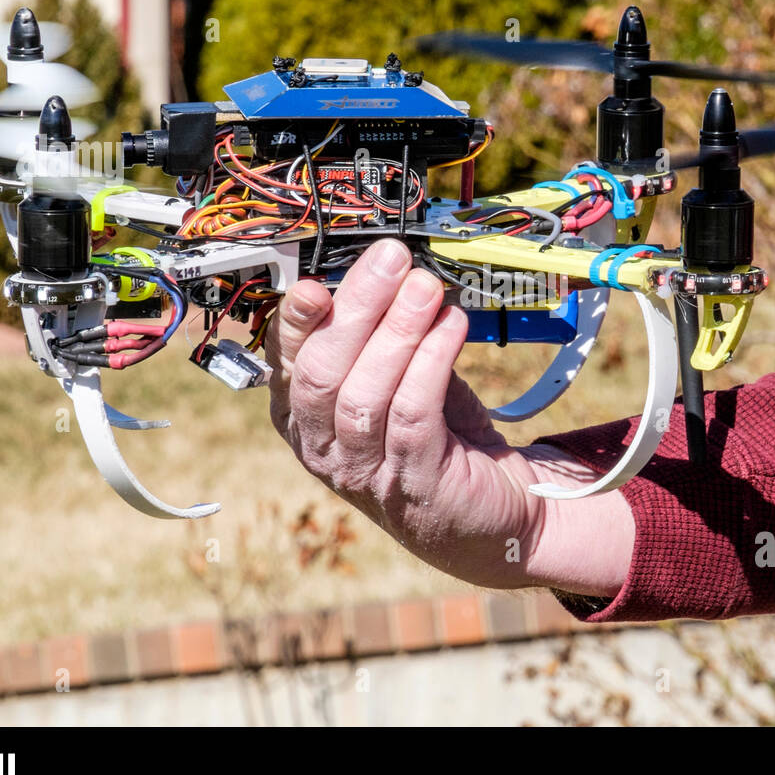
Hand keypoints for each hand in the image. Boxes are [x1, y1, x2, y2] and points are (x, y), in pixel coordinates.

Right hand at [266, 238, 633, 594]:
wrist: (488, 513)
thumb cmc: (434, 436)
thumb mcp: (396, 378)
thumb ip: (380, 334)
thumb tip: (387, 267)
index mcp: (303, 416)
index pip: (286, 361)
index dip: (296, 322)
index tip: (319, 282)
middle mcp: (322, 448)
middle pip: (322, 373)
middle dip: (356, 309)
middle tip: (390, 260)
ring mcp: (366, 472)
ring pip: (364, 393)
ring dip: (397, 331)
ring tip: (426, 287)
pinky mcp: (415, 484)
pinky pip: (413, 413)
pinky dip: (431, 362)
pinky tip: (452, 325)